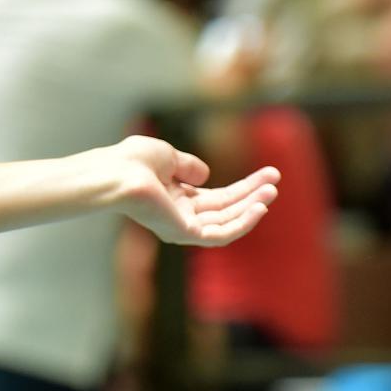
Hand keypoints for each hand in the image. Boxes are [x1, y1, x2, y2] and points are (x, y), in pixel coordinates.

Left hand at [104, 136, 278, 247]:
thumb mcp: (167, 156)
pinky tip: (259, 208)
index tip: (269, 174)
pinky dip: (242, 223)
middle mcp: (179, 215)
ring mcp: (181, 226)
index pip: (217, 197)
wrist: (115, 173)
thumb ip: (188, 166)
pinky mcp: (184, 234)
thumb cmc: (131, 161)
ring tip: (272, 190)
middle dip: (252, 195)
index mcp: (174, 198)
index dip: (244, 187)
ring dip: (252, 207)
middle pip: (225, 208)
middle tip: (276, 180)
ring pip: (226, 222)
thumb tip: (206, 174)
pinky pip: (220, 234)